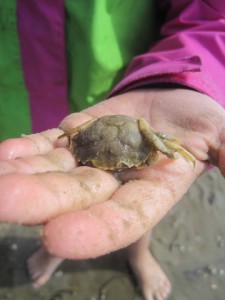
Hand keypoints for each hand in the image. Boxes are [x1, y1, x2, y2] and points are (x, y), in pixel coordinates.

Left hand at [0, 88, 223, 258]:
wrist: (170, 100)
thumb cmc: (199, 119)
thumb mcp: (220, 134)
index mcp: (151, 190)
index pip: (124, 218)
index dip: (96, 230)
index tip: (57, 239)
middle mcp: (116, 180)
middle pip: (77, 196)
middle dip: (40, 202)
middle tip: (1, 205)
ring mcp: (92, 158)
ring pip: (54, 172)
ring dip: (22, 177)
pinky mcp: (77, 137)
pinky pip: (49, 146)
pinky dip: (26, 150)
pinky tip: (4, 156)